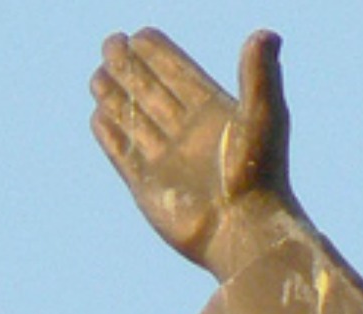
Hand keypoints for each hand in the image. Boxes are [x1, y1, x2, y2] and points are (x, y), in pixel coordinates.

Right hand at [89, 29, 296, 277]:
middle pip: (152, 92)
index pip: (180, 75)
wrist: (243, 232)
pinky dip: (110, 136)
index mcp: (214, 113)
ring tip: (97, 74)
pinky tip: (98, 115)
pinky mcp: (147, 187)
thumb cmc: (259, 175)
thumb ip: (260, 73)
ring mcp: (166, 160)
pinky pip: (124, 154)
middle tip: (110, 42)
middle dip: (130, 67)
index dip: (160, 54)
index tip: (140, 34)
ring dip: (116, 96)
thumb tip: (264, 32)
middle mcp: (188, 134)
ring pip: (134, 119)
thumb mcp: (264, 115)